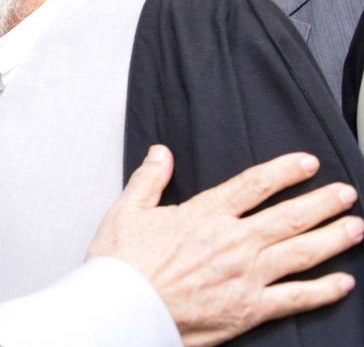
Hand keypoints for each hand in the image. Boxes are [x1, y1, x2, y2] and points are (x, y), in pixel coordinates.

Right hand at [87, 145, 362, 346]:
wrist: (122, 308)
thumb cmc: (122, 264)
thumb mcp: (127, 210)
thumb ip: (149, 178)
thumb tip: (162, 153)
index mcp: (205, 215)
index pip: (254, 185)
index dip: (285, 171)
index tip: (306, 163)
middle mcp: (233, 242)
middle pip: (289, 217)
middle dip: (322, 202)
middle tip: (345, 193)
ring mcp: (246, 276)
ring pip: (301, 252)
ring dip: (333, 238)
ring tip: (355, 227)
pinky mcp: (249, 309)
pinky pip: (296, 298)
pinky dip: (323, 290)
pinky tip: (343, 283)